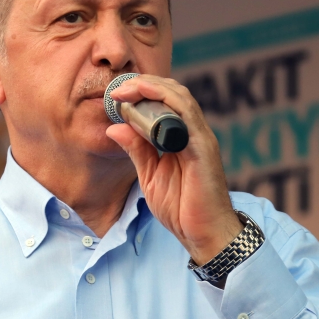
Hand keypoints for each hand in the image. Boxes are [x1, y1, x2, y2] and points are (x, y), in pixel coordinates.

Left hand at [105, 75, 242, 264]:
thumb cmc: (182, 208)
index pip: (165, 102)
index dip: (141, 92)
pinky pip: (187, 116)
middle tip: (118, 88)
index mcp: (181, 138)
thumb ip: (136, 150)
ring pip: (181, 98)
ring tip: (128, 89)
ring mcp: (201, 139)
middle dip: (144, 84)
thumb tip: (114, 128)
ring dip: (152, 88)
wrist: (204, 234)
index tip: (115, 94)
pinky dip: (166, 102)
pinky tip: (146, 99)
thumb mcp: (150, 176)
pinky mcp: (203, 149)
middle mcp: (194, 133)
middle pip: (173, 93)